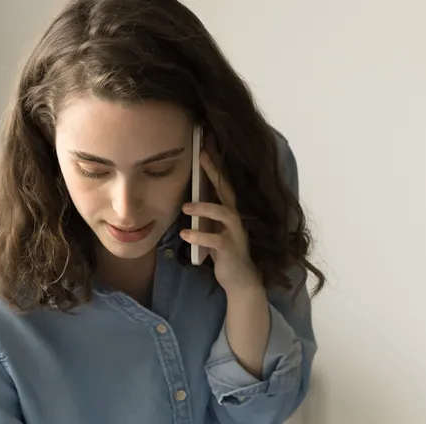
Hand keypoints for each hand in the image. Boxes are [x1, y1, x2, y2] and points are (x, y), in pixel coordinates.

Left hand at [180, 145, 262, 296]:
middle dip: (214, 170)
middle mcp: (236, 217)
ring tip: (185, 206)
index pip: (223, 181)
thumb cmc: (223, 252)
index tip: (206, 141)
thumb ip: (205, 214)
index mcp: (230, 210)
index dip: (215, 162)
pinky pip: (215, 240)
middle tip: (201, 153)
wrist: (240, 280)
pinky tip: (185, 234)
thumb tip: (186, 197)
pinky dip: (199, 236)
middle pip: (226, 188)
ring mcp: (236, 233)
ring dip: (204, 207)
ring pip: (223, 213)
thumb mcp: (212, 229)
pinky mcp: (231, 249)